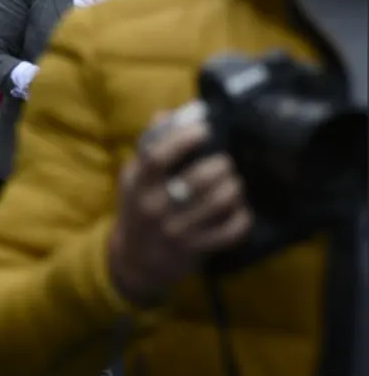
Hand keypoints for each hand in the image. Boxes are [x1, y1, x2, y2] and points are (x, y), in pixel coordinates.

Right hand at [107, 106, 252, 305]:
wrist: (134, 261)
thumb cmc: (138, 209)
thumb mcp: (134, 180)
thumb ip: (149, 148)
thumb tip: (165, 114)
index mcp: (138, 184)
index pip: (158, 157)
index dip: (184, 140)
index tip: (203, 130)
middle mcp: (155, 207)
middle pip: (198, 179)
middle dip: (221, 166)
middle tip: (225, 163)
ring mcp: (176, 230)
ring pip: (218, 203)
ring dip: (234, 188)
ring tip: (233, 183)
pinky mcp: (195, 249)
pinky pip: (229, 231)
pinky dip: (241, 217)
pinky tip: (239, 210)